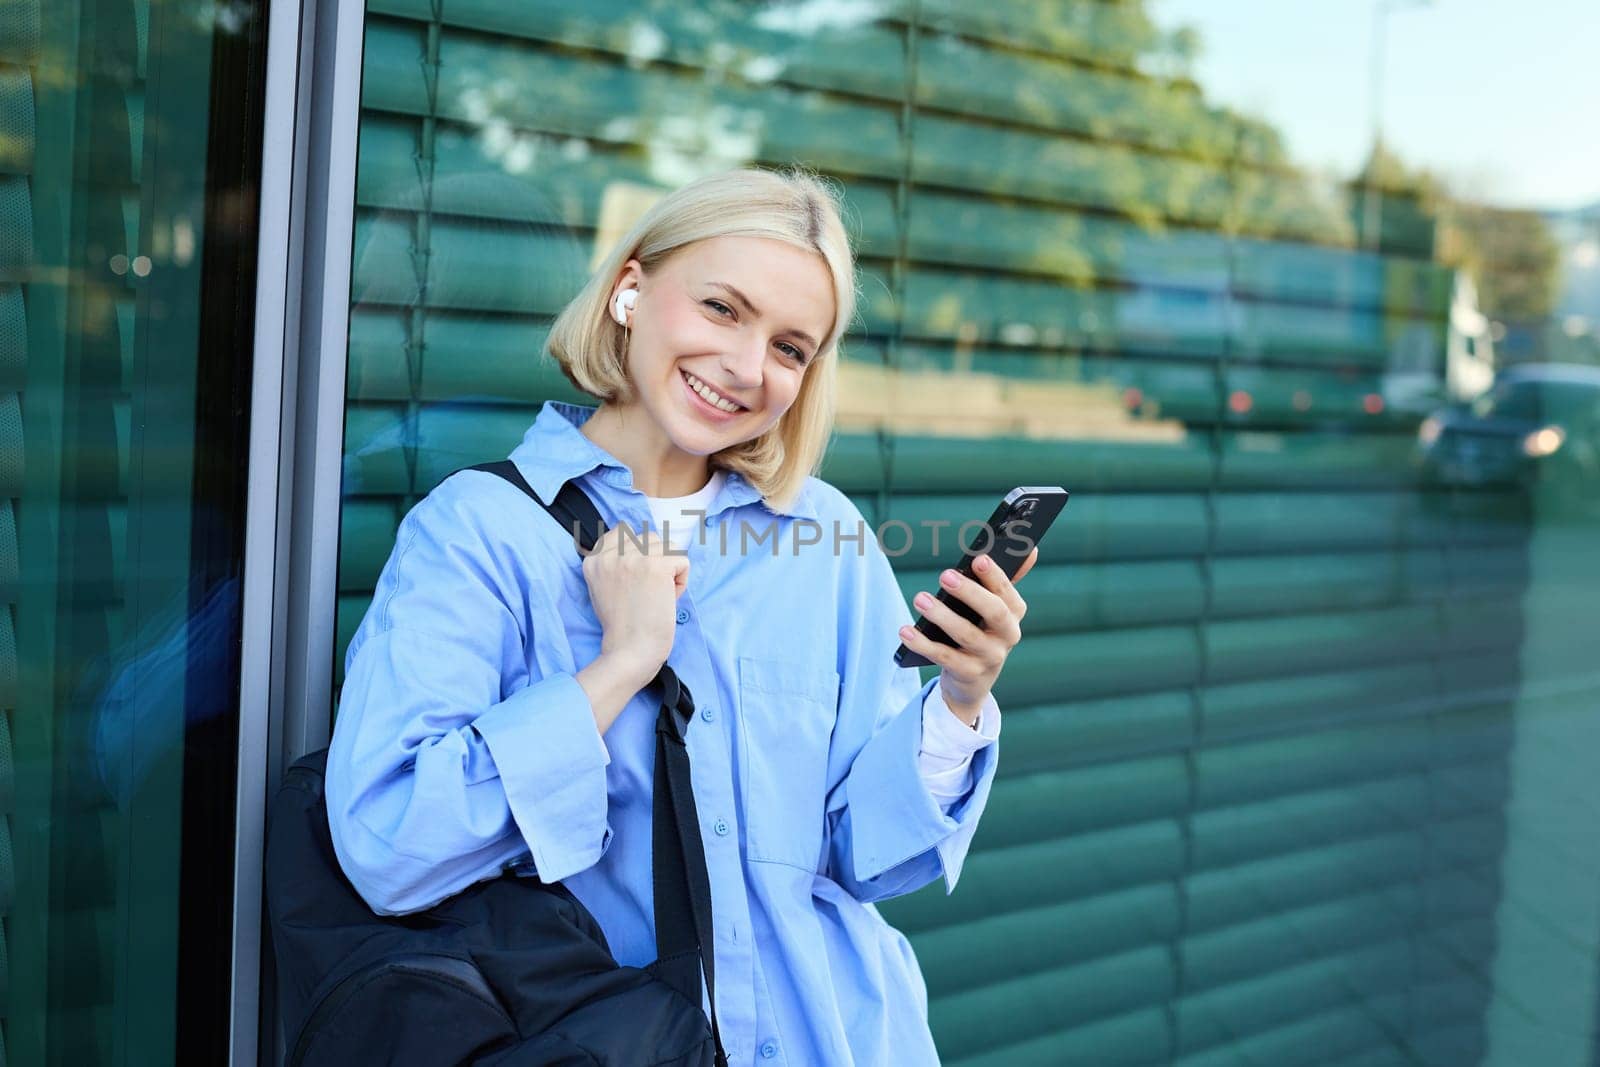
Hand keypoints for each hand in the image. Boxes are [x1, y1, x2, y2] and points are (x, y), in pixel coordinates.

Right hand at [581, 525, 689, 681]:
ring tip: (657, 596)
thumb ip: (614, 563)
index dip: (641, 555)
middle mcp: (610, 553)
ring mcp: (632, 557)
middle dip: (658, 562)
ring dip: (671, 572)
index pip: (625, 532)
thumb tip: (640, 540)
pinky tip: (667, 600)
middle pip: (651, 537)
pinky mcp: (656, 564)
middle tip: (648, 593)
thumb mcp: (603, 587)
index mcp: (594, 559)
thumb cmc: (623, 626)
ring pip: (669, 547)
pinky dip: (681, 583)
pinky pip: (683, 561)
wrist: (629, 651)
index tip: (637, 582)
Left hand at [899, 547, 1037, 724]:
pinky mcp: (969, 673)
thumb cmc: (981, 631)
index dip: (995, 576)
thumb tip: (1031, 549)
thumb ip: (1002, 580)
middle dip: (970, 593)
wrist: (972, 679)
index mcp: (1014, 614)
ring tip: (920, 599)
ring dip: (942, 616)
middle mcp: (1008, 636)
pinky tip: (906, 631)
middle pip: (994, 612)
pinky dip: (924, 644)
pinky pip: (945, 657)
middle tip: (944, 575)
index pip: (1008, 593)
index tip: (978, 559)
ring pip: (967, 635)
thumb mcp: (994, 608)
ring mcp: (990, 657)